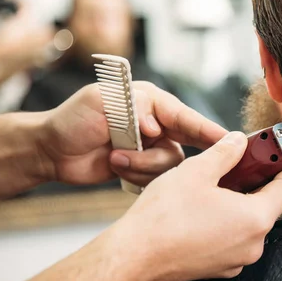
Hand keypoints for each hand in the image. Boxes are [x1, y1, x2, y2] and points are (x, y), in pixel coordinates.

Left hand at [39, 81, 227, 185]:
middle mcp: (157, 124)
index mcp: (152, 103)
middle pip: (187, 142)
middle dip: (178, 152)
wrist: (51, 151)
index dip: (208, 129)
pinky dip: (136, 176)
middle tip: (187, 160)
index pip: (187, 117)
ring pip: (171, 165)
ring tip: (116, 158)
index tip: (230, 140)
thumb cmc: (72, 119)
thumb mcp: (100, 101)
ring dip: (143, 166)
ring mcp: (151, 148)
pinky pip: (156, 179)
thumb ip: (133, 108)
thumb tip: (156, 127)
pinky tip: (117, 168)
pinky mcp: (143, 168)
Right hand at [112, 131, 281, 280]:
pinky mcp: (220, 269)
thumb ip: (226, 152)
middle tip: (245, 163)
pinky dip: (228, 223)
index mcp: (256, 218)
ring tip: (220, 185)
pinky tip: (207, 210)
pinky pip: (234, 240)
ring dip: (242, 203)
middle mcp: (254, 244)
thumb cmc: (164, 214)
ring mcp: (237, 260)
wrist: (133, 256)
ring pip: (250, 224)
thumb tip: (240, 140)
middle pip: (269, 206)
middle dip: (260, 183)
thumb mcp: (198, 170)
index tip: (281, 156)